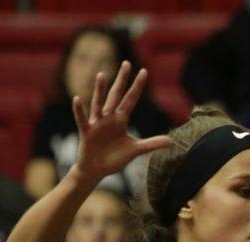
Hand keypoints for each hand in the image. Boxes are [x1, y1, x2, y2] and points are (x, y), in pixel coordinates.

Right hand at [72, 61, 171, 184]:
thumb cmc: (114, 158)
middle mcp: (109, 117)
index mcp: (120, 119)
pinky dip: (80, 110)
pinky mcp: (87, 132)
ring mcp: (97, 123)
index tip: (144, 71)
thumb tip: (171, 141)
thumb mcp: (135, 150)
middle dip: (122, 80)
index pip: (131, 100)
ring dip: (99, 90)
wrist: (96, 169)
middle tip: (127, 63)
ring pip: (98, 103)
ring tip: (101, 74)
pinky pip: (82, 119)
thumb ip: (151, 144)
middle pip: (116, 95)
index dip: (137, 87)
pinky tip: (77, 98)